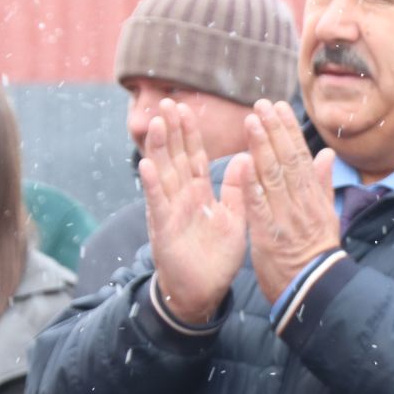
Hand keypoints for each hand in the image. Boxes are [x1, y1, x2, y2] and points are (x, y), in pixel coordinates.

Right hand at [141, 99, 250, 325]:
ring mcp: (170, 211)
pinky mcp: (163, 228)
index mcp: (199, 193)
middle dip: (171, 131)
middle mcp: (182, 197)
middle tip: (167, 103)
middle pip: (175, 158)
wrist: (202, 291)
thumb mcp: (235, 219)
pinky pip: (157, 203)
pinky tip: (145, 166)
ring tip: (154, 123)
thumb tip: (248, 158)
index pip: (195, 157)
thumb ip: (238, 190)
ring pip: (162, 174)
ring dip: (157, 149)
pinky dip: (151, 185)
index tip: (187, 108)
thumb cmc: (216, 256)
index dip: (190, 134)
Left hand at [234, 101, 339, 302]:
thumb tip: (328, 154)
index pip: (300, 156)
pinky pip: (259, 204)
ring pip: (273, 176)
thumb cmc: (317, 253)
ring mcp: (285, 216)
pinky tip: (243, 161)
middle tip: (262, 104)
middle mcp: (300, 202)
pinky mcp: (268, 233)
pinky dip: (252, 183)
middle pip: (286, 159)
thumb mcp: (328, 215)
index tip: (279, 107)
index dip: (289, 131)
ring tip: (252, 121)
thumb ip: (324, 183)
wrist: (313, 288)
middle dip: (274, 130)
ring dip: (261, 147)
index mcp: (313, 197)